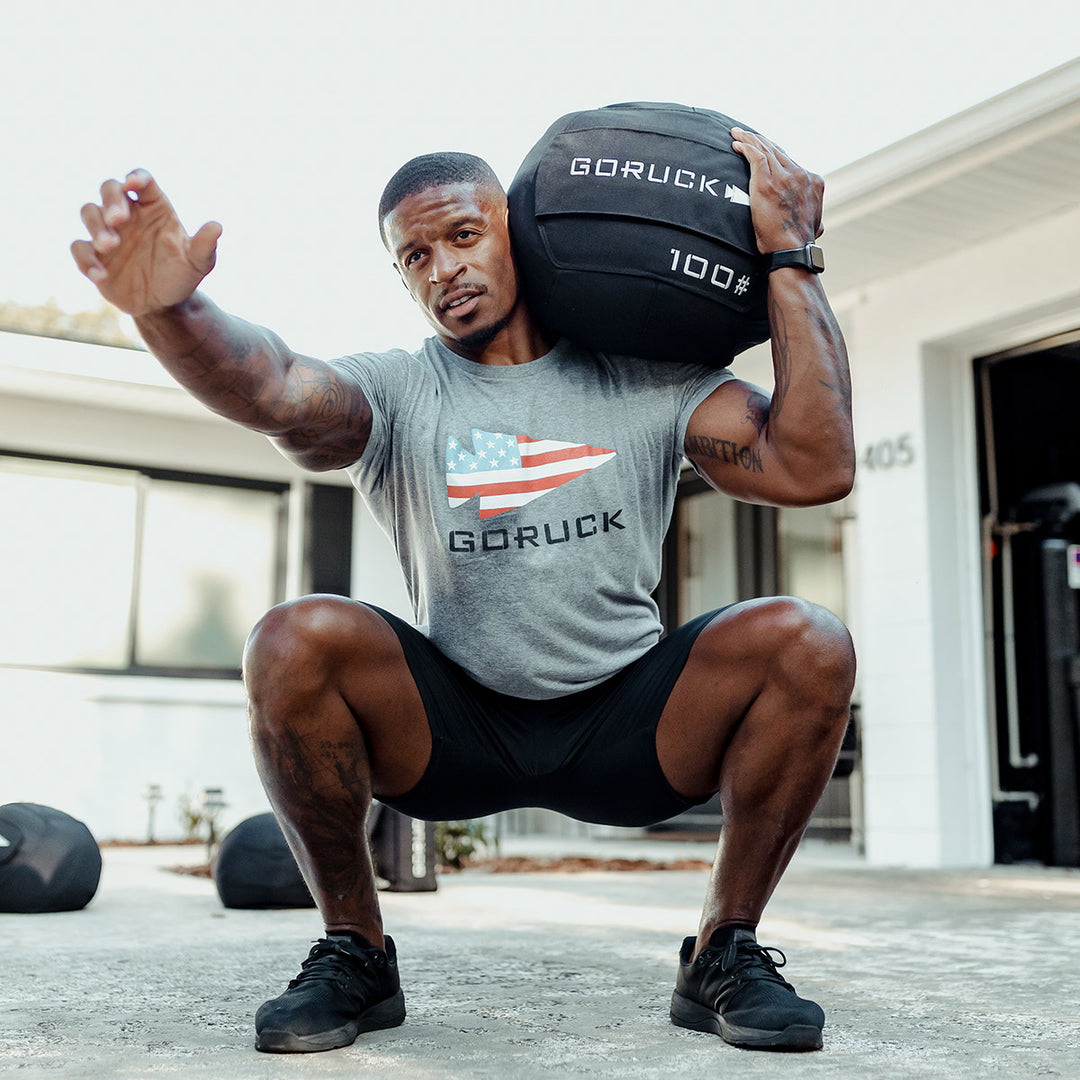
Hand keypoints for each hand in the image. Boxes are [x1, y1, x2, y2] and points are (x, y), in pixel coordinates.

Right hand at [71, 170, 221, 316]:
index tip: (134, 184)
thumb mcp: (199, 263)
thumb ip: (205, 245)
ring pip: (89, 212)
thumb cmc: (182, 275)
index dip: (136, 178)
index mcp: (153, 207)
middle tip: (118, 219)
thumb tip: (217, 227)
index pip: (142, 181)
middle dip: (111, 200)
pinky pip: (79, 248)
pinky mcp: (93, 255)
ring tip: (110, 245)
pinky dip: (86, 259)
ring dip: (96, 226)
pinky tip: (100, 275)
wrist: (165, 304)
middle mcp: (127, 214)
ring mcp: (107, 232)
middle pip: (109, 189)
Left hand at [731, 128, 823, 253]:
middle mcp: (800, 174)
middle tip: (746, 134)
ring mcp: (784, 177)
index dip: (774, 152)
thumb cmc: (799, 245)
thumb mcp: (815, 225)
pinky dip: (746, 148)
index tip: (763, 146)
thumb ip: (815, 217)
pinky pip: (756, 157)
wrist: (792, 251)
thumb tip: (818, 226)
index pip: (790, 160)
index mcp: (813, 181)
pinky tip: (737, 144)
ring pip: (765, 150)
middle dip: (760, 140)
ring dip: (749, 140)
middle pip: (777, 151)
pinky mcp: (767, 182)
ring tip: (737, 134)